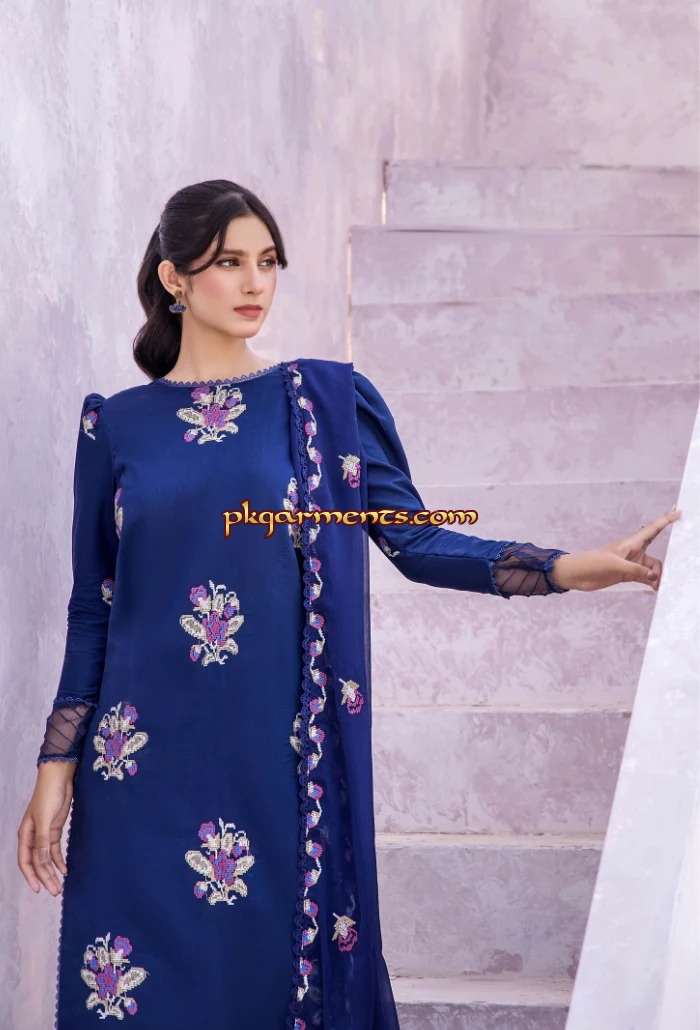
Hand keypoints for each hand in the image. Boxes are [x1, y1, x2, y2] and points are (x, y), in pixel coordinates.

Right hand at [18, 761, 75, 895]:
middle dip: (45, 878)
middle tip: (55, 891)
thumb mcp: (44, 819)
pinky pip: (55, 850)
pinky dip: (59, 860)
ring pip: (47, 858)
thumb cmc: (48, 796)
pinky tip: (65, 869)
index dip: (31, 877)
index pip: (26, 861)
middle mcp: (33, 837)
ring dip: (52, 871)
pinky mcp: (55, 830)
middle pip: (37, 863)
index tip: (39, 890)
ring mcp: (45, 834)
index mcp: (26, 835)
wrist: (59, 778)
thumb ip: (42, 841)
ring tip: (60, 886)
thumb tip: (40, 862)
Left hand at [549, 506, 681, 592]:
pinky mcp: (627, 574)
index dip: (666, 519)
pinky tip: (655, 589)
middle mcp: (634, 551)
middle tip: (673, 570)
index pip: (652, 529)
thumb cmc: (592, 563)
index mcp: (631, 542)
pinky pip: (645, 577)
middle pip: (657, 553)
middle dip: (666, 561)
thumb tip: (654, 577)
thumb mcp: (615, 565)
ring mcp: (631, 563)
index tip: (679, 512)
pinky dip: (650, 583)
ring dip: (656, 577)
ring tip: (657, 587)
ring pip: (652, 569)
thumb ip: (635, 570)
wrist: (576, 574)